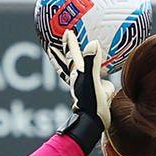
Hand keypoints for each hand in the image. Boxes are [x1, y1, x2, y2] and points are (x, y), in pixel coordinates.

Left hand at [58, 33, 113, 151]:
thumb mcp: (93, 82)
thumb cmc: (92, 105)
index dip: (71, 42)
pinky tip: (102, 76)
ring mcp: (84, 88)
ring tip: (74, 57)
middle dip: (62, 53)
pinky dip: (95, 76)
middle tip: (54, 44)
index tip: (67, 30)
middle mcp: (80, 79)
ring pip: (78, 72)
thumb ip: (92, 63)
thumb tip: (93, 43)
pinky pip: (94, 81)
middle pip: (68, 63)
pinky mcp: (91, 95)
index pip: (73, 54)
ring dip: (74, 64)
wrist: (93, 124)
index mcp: (79, 74)